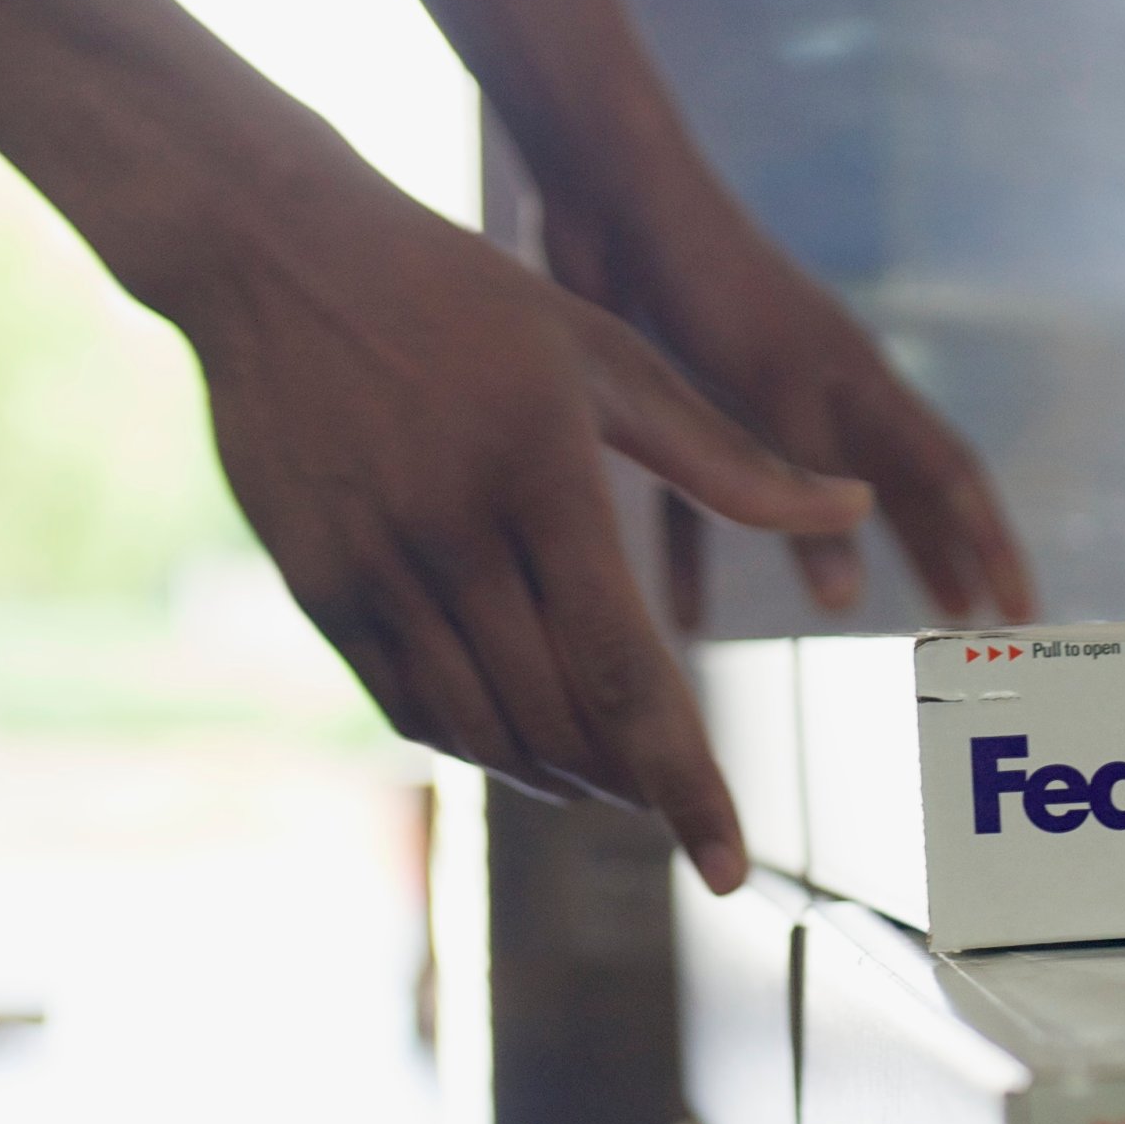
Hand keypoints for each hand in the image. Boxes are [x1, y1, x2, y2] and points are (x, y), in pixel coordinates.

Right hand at [159, 148, 872, 891]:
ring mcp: (376, 568)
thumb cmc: (463, 297)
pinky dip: (477, 743)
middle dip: (630, 786)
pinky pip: (410, 705)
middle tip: (678, 810)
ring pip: (482, 730)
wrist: (272, 255)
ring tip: (609, 782)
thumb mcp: (603, 355)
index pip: (627, 672)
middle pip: (558, 722)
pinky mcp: (319, 585)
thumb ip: (727, 456)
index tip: (730, 868)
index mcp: (542, 477)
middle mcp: (454, 537)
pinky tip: (520, 743)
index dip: (685, 783)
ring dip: (555, 776)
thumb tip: (852, 512)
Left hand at [538, 160, 1036, 633]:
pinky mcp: (684, 400)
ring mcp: (756, 396)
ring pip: (807, 495)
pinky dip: (695, 556)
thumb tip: (847, 606)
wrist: (614, 192)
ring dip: (828, 556)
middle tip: (962, 623)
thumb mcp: (769, 392)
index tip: (1022, 614)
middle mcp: (824, 391)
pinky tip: (680, 613)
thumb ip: (804, 491)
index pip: (951, 477)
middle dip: (932, 554)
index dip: (990, 547)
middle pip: (895, 489)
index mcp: (864, 382)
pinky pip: (697, 494)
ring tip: (844, 615)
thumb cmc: (705, 282)